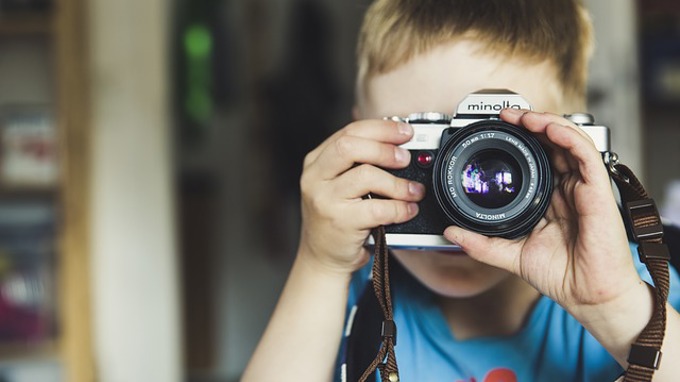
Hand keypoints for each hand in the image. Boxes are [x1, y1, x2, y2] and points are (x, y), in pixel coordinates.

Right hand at [298, 119, 425, 275]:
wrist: (321, 258)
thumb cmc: (336, 219)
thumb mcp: (337, 184)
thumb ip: (357, 163)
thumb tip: (397, 144)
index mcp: (316, 162)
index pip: (348, 132)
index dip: (380, 128)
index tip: (404, 131)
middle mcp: (315, 178)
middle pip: (350, 146)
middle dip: (385, 148)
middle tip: (406, 158)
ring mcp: (325, 200)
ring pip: (366, 175)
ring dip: (397, 182)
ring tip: (413, 190)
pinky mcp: (340, 222)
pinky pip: (377, 208)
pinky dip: (399, 208)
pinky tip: (407, 210)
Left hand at [443, 109, 642, 313]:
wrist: (587, 296)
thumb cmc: (561, 275)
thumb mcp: (510, 254)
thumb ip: (481, 243)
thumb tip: (451, 232)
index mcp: (551, 197)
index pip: (538, 157)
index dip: (520, 139)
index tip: (497, 129)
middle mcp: (568, 187)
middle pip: (552, 142)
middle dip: (530, 123)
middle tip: (505, 115)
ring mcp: (583, 186)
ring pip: (569, 140)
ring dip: (546, 122)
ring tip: (521, 116)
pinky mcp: (597, 190)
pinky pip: (585, 153)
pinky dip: (566, 135)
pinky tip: (547, 127)